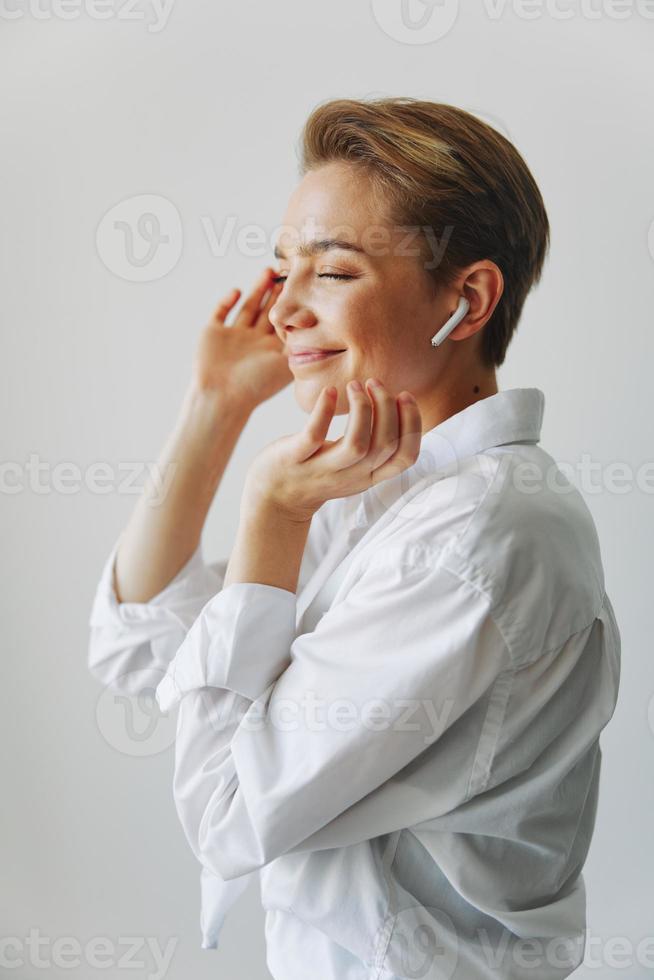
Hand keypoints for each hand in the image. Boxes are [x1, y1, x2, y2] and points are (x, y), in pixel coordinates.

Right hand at [192, 267, 291, 411]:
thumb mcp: (285, 363)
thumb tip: (316, 324)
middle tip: (286, 272)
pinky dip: (227, 300)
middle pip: (267, 311)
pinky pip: (221, 312)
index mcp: (271, 350)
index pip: (284, 322)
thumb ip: (298, 343)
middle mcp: (253, 342)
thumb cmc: (256, 385)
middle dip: (276, 292)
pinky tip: (238, 291)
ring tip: (268, 272)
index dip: (291, 305)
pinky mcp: (213, 333)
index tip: (301, 286)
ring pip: (247, 307)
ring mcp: (233, 337)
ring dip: (257, 290)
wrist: (223, 396)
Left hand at [243, 378, 421, 522]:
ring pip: (357, 445)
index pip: (405, 457)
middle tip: (375, 383)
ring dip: (362, 409)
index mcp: (369, 476)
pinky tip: (330, 391)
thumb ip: (375, 447)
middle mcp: (350, 476)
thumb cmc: (319, 472)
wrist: (275, 500)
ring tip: (356, 385)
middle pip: (384, 445)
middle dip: (387, 407)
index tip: (404, 396)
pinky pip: (314, 436)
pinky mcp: (295, 460)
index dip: (412, 424)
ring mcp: (322, 469)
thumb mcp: (354, 467)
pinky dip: (324, 411)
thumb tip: (396, 405)